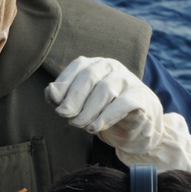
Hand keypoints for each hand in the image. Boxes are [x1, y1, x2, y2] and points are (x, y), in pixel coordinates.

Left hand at [46, 56, 163, 154]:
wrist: (134, 124)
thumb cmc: (100, 110)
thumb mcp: (77, 105)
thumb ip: (62, 98)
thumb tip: (50, 90)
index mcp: (94, 65)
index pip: (77, 67)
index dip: (63, 86)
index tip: (56, 105)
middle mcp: (111, 67)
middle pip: (89, 77)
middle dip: (74, 99)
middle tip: (66, 116)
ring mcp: (127, 80)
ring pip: (105, 90)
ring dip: (89, 110)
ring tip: (81, 125)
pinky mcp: (140, 97)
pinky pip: (123, 103)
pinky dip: (106, 116)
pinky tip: (95, 126)